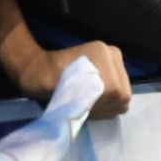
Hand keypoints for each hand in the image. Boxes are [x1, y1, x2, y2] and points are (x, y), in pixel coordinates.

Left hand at [14, 40, 131, 118]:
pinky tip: (91, 102)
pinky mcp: (116, 72)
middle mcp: (113, 55)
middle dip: (103, 107)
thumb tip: (87, 107)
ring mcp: (116, 63)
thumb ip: (70, 93)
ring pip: (123, 96)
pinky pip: (121, 96)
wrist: (37, 69)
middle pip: (122, 94)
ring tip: (85, 104)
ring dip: (105, 107)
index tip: (78, 106)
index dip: (98, 104)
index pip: (113, 90)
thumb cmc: (39, 77)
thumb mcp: (48, 84)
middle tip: (82, 107)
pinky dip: (108, 105)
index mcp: (101, 53)